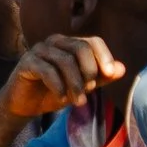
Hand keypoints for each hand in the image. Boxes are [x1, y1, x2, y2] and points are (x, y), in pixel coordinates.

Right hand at [0, 34, 126, 121]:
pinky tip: (61, 98)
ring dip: (75, 84)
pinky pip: (47, 70)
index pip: (93, 42)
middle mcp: (55, 42)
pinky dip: (58, 86)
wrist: (25, 105)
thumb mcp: (82, 87)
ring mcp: (39, 50)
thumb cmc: (54, 92)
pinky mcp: (27, 62)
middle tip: (90, 92)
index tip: (109, 75)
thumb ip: (101, 77)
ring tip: (78, 101)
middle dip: (89, 72)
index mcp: (70, 44)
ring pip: (65, 60)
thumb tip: (121, 68)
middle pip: (80, 48)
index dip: (104, 56)